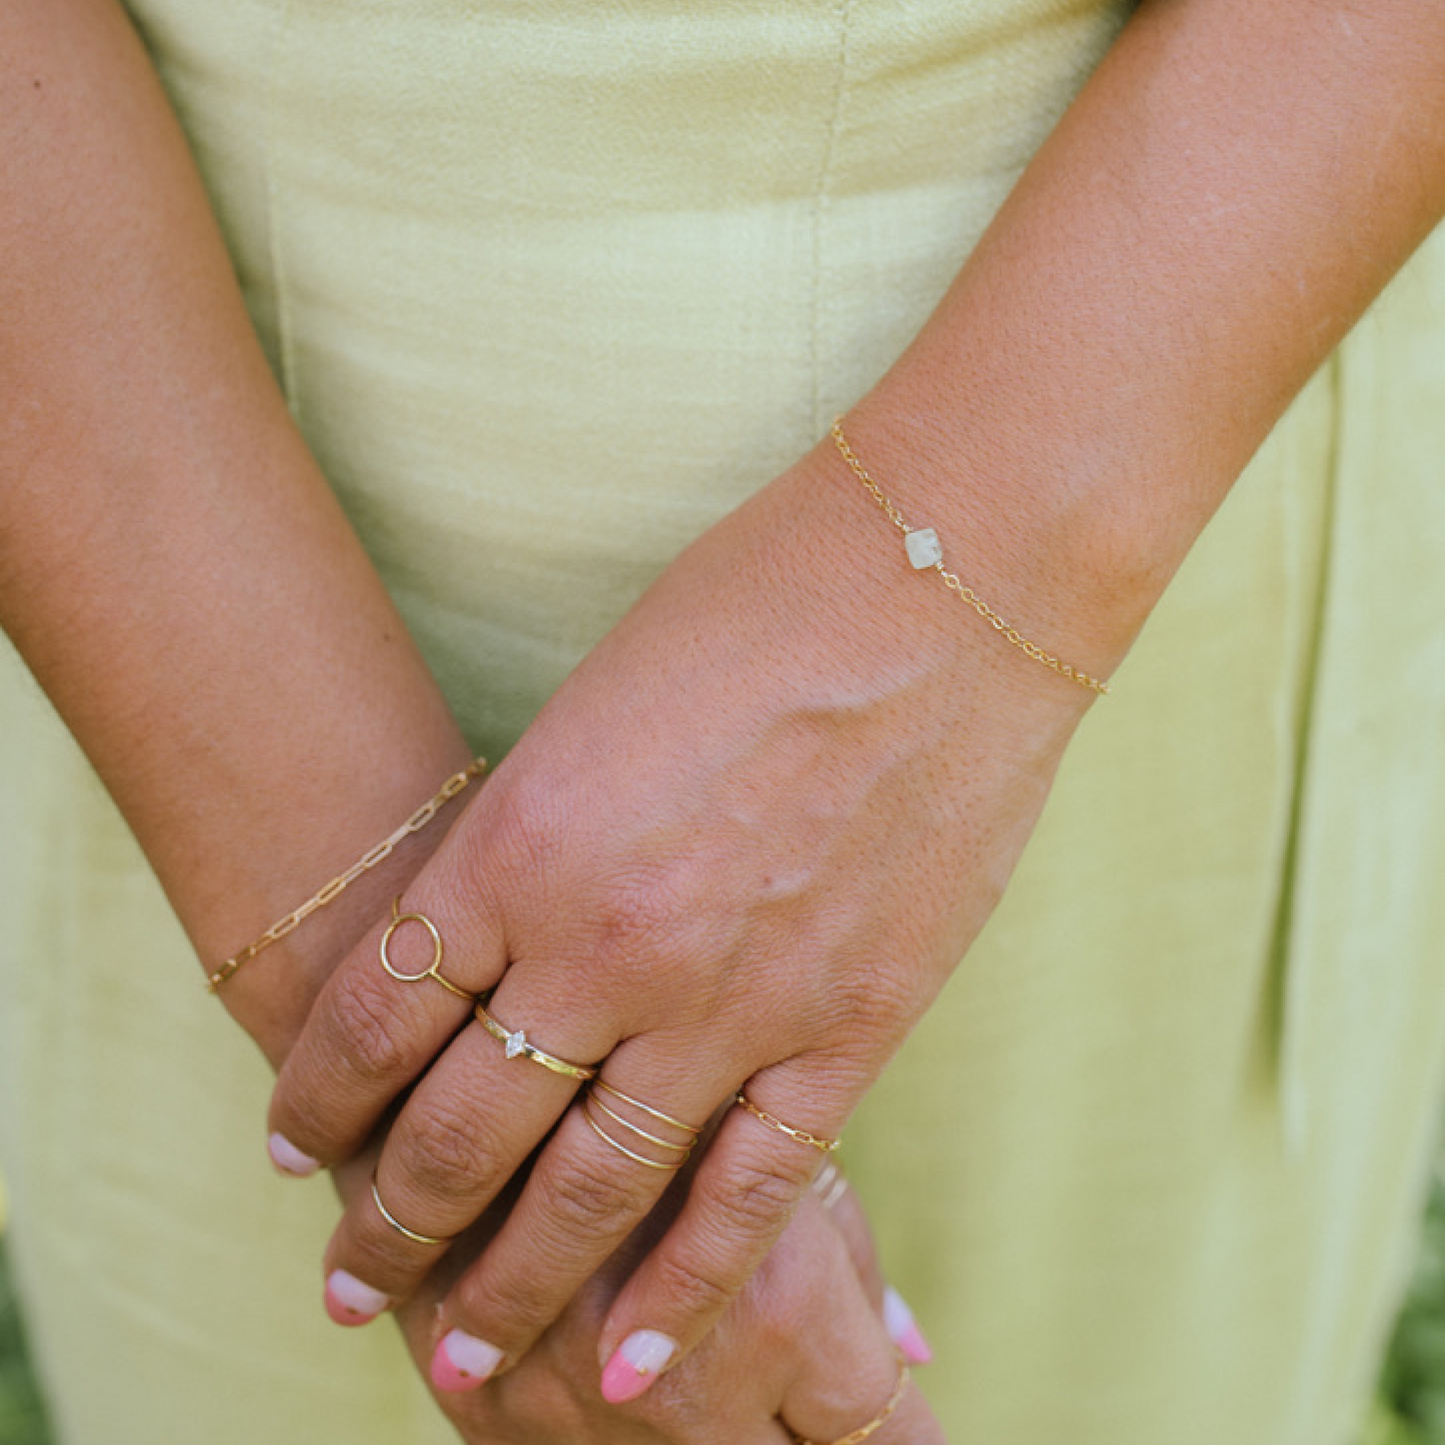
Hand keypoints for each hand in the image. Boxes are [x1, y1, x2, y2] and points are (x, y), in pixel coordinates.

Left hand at [269, 426, 1095, 1395]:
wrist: (940, 584)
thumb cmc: (755, 606)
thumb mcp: (594, 712)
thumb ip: (541, 844)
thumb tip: (507, 945)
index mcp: (520, 844)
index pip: (376, 1010)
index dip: (318, 1093)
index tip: (290, 1145)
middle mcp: (603, 945)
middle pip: (461, 1129)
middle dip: (389, 1222)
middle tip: (349, 1287)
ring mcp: (728, 1001)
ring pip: (589, 1192)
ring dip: (510, 1288)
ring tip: (457, 1363)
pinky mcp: (847, 1029)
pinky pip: (748, 1192)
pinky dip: (686, 1284)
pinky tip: (635, 1359)